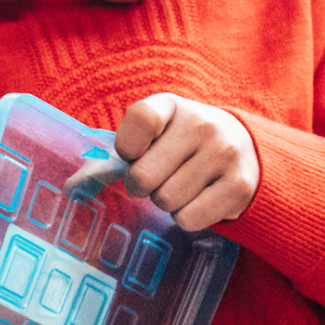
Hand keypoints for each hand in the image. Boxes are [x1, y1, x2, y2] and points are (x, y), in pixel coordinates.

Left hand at [116, 93, 259, 230]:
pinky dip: (187, 217)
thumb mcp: (156, 134)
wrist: (247, 151)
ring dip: (167, 203)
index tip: (134, 154)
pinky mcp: (239, 186)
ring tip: (184, 187)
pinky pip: (190, 219)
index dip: (127, 146)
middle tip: (159, 179)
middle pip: (144, 176)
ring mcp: (225, 154)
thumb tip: (76, 185)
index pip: (141, 118)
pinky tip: (200, 199)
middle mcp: (203, 124)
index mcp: (173, 105)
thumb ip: (117, 153)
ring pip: (166, 200)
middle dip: (143, 186)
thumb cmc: (184, 145)